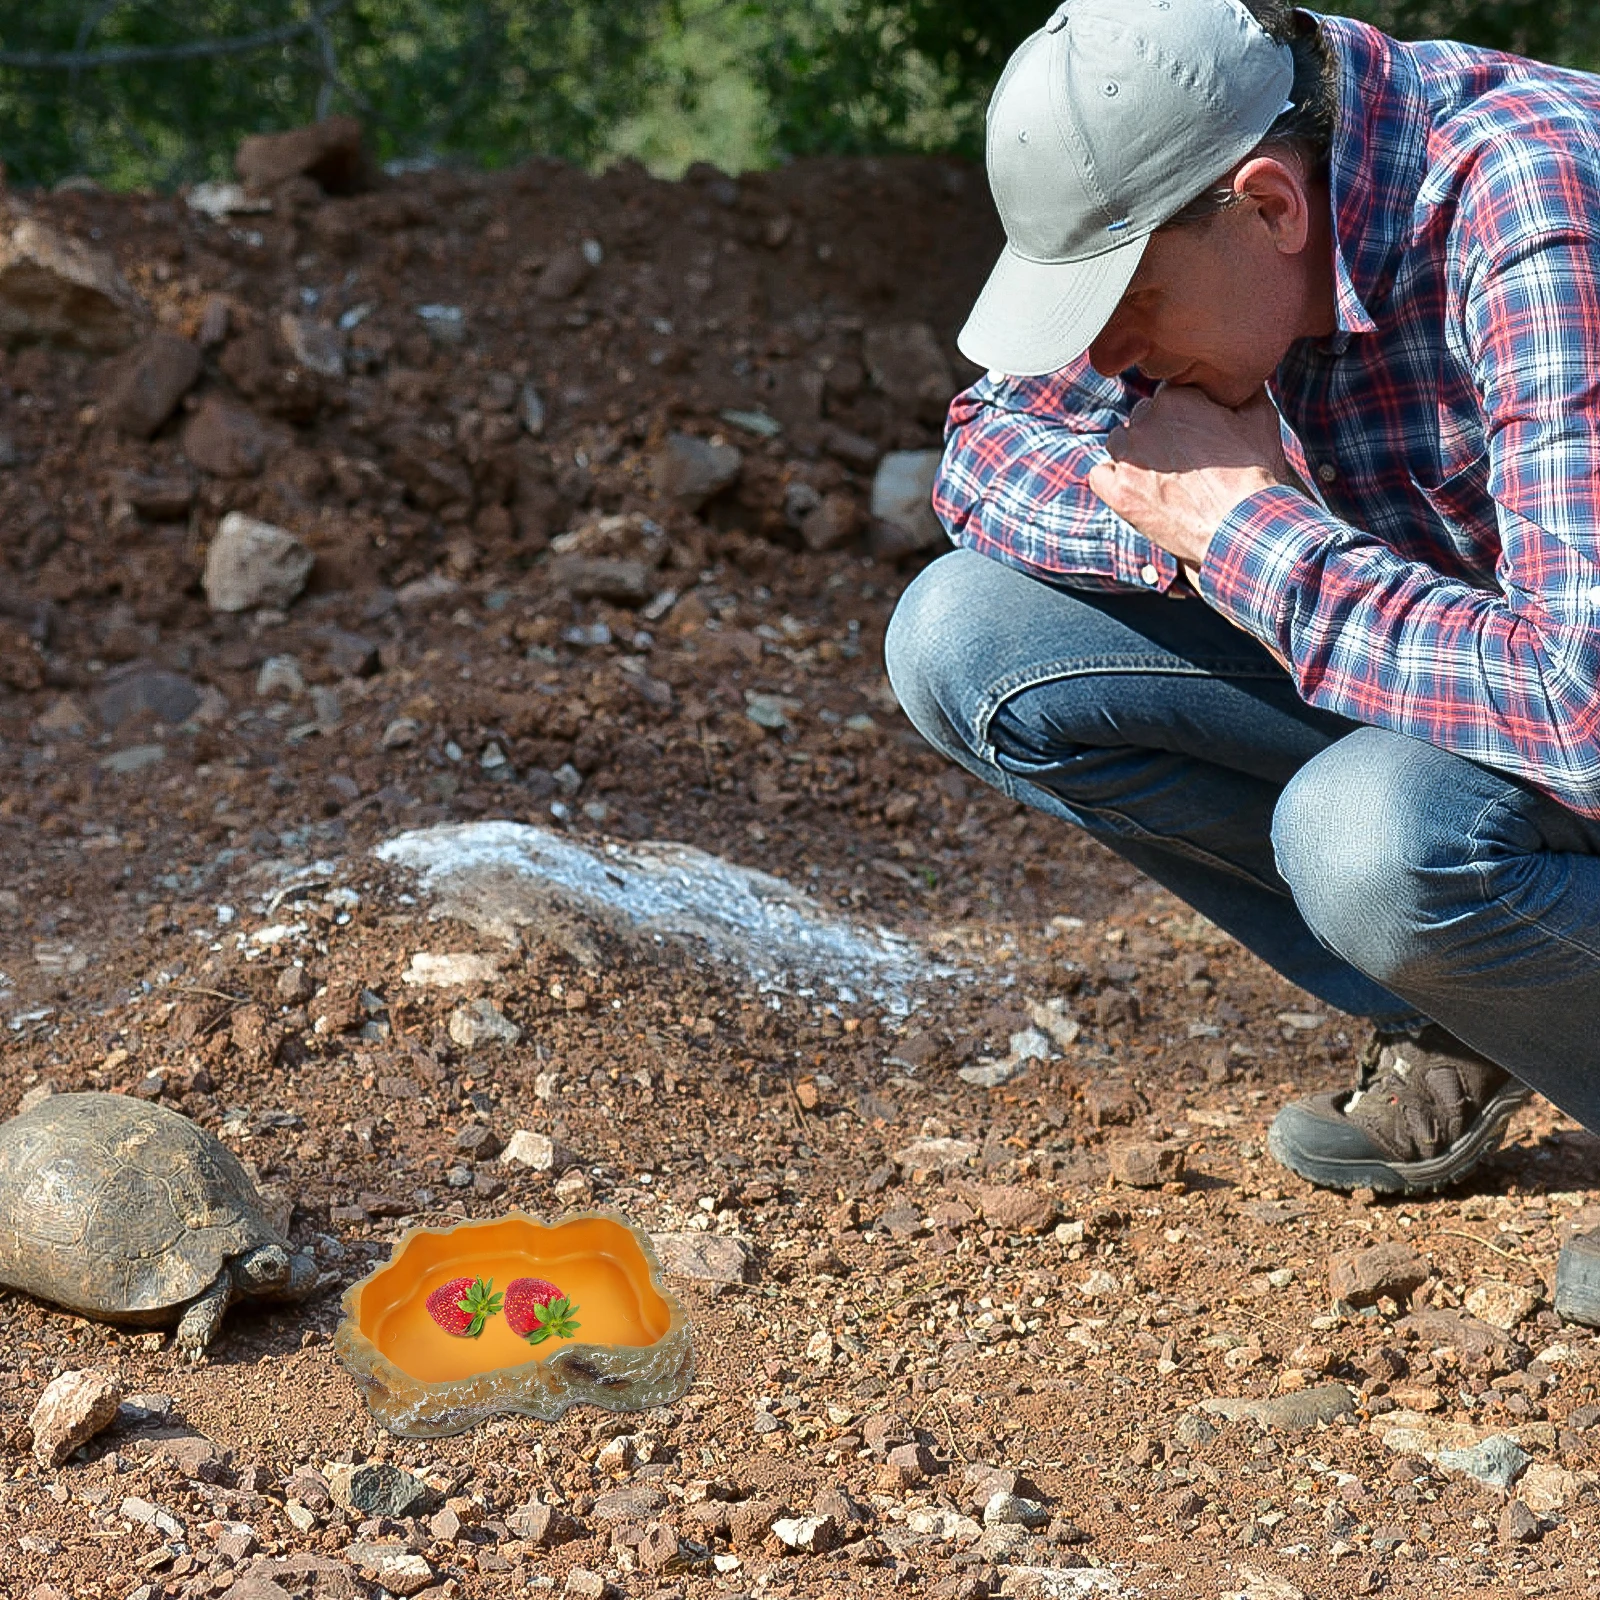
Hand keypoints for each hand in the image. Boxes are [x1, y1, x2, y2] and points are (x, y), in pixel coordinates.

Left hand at [1087, 386, 1300, 569]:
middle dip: (1158, 434)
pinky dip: (1112, 480)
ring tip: (1162, 476)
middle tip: (1183, 460)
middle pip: (1142, 419)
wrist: (1243, 525)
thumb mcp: (1260, 419)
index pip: (1167, 396)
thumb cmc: (1255, 472)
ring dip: (1134, 454)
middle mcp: (1145, 421)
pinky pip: (1099, 475)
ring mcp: (1128, 458)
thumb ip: (1243, 389)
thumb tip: (1238, 378)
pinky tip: (1135, 489)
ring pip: (1119, 442)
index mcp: (1175, 397)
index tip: (1195, 434)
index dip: (1183, 415)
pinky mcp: (1118, 492)